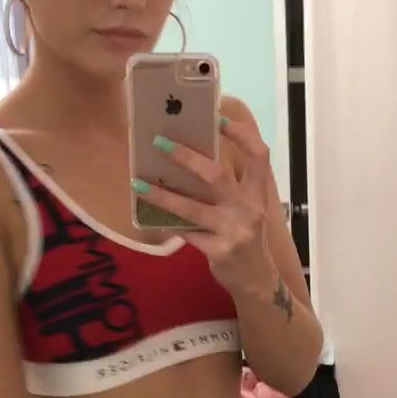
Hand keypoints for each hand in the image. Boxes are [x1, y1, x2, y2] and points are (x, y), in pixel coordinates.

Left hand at [133, 117, 273, 293]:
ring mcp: (235, 231)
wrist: (257, 280)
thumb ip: (230, 188)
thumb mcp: (248, 209)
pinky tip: (150, 217)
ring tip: (138, 183)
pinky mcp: (219, 252)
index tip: (218, 117)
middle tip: (158, 142)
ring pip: (193, 209)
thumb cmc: (246, 237)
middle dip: (186, 157)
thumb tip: (190, 161)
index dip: (241, 134)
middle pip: (217, 176)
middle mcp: (249, 209)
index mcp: (258, 193)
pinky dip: (169, 225)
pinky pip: (187, 234)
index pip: (258, 156)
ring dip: (162, 195)